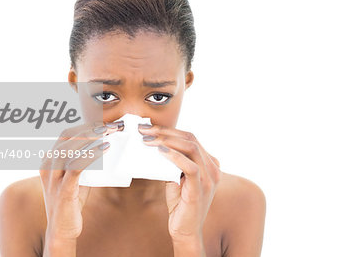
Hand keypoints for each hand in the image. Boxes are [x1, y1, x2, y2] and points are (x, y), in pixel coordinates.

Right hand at [39, 120, 122, 245]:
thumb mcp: (77, 176)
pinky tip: (103, 149)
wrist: (62, 230)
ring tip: (108, 133)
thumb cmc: (71, 201)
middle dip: (90, 128)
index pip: (67, 134)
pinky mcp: (63, 189)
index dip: (85, 126)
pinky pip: (76, 167)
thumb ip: (85, 162)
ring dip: (91, 138)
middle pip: (67, 137)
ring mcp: (53, 178)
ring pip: (69, 148)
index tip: (104, 123)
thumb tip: (106, 145)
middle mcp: (48, 165)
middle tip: (110, 126)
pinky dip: (90, 155)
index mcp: (50, 160)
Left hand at [138, 124, 221, 243]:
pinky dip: (174, 156)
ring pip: (191, 148)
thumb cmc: (180, 204)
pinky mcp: (200, 189)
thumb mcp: (175, 177)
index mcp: (209, 163)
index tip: (149, 128)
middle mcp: (213, 168)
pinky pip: (190, 167)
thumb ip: (172, 162)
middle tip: (144, 130)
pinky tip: (160, 152)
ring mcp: (209, 178)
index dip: (169, 130)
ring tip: (148, 140)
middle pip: (191, 139)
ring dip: (167, 141)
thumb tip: (154, 145)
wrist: (185, 230)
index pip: (190, 138)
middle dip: (165, 132)